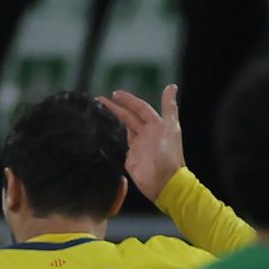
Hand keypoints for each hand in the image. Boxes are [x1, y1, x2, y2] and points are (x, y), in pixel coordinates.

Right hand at [98, 84, 184, 203]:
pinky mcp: (129, 158)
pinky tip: (100, 133)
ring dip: (111, 121)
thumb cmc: (169, 156)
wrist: (164, 183)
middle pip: (128, 117)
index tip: (114, 94)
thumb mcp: (171, 129)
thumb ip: (169, 108)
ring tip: (97, 114)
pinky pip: (118, 144)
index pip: (139, 108)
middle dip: (114, 108)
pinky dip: (110, 138)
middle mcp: (146, 133)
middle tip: (98, 102)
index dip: (128, 100)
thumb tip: (172, 86)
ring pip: (121, 129)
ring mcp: (137, 146)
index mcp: (156, 125)